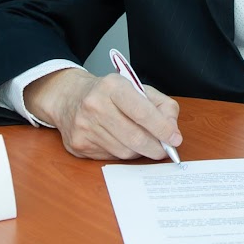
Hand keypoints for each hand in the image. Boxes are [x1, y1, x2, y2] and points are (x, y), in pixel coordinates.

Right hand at [23, 67, 181, 161]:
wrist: (69, 97)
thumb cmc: (108, 94)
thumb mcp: (137, 89)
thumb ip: (162, 107)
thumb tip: (172, 132)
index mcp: (112, 86)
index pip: (142, 112)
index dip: (162, 128)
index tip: (175, 139)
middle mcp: (95, 105)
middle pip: (134, 137)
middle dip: (155, 147)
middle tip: (164, 150)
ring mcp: (84, 126)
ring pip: (124, 151)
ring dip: (139, 151)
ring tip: (140, 142)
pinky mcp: (79, 144)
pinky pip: (111, 157)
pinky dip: (122, 153)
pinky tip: (120, 142)